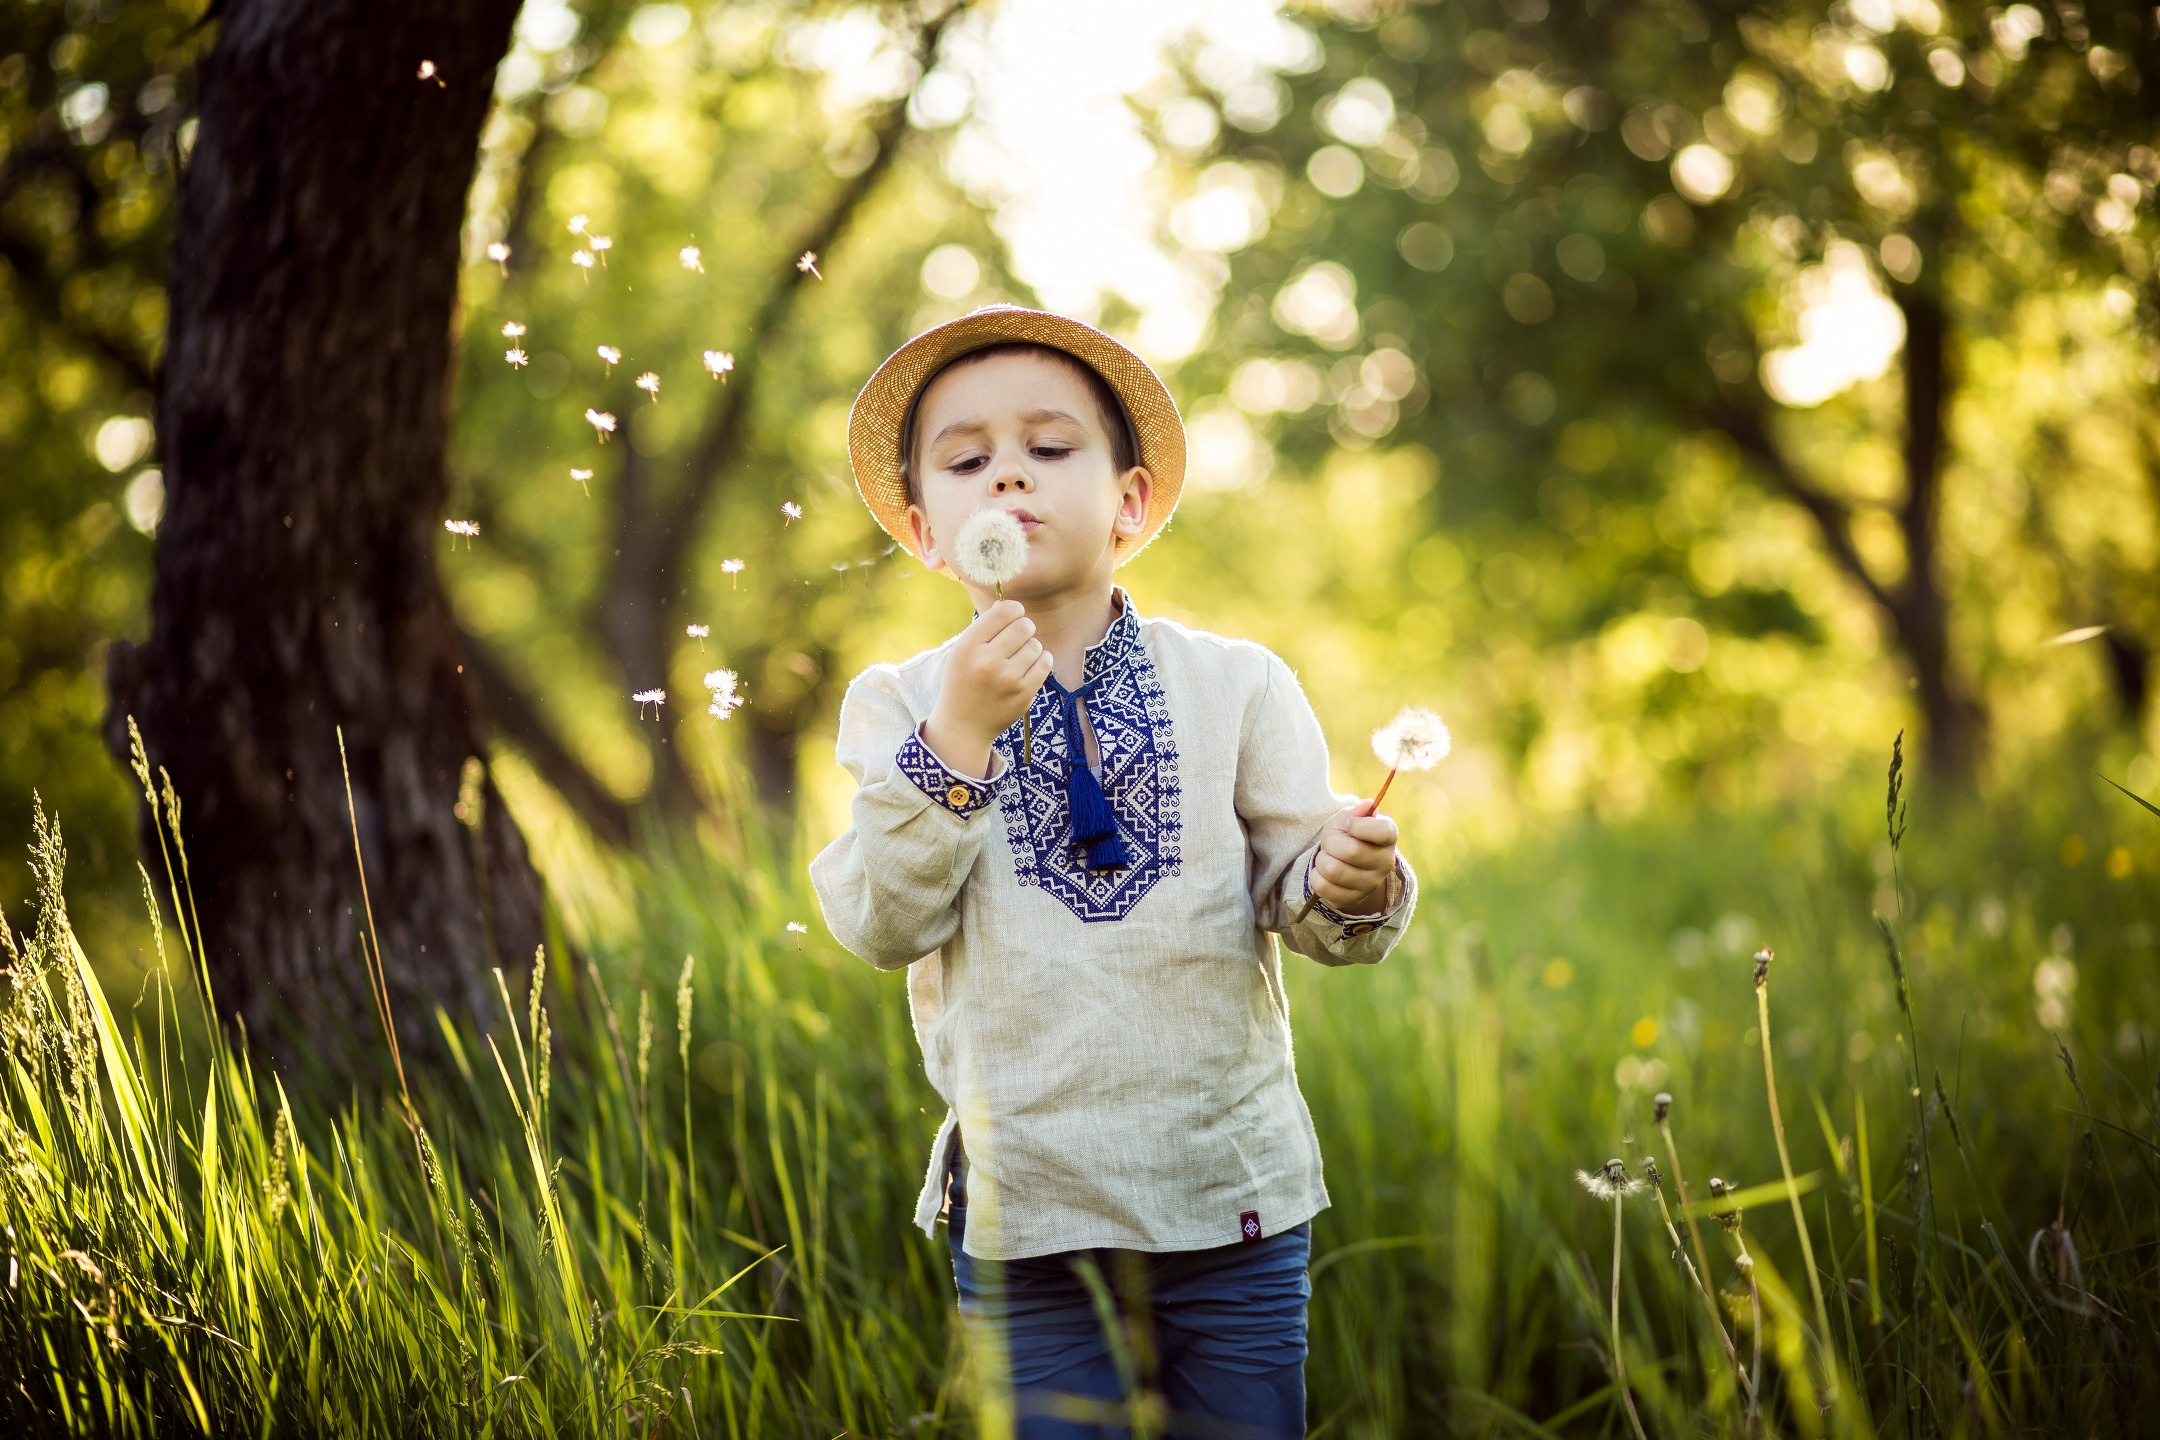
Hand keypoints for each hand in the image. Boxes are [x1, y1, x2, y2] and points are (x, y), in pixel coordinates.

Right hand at [922, 600, 1051, 778]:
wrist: (963, 725)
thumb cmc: (964, 682)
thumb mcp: (961, 652)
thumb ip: (983, 628)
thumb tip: (1008, 604)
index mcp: (968, 647)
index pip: (1003, 612)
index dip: (1014, 610)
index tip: (1014, 616)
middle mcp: (987, 661)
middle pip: (1024, 626)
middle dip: (1024, 628)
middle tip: (1018, 637)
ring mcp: (1007, 679)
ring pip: (1036, 645)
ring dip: (1030, 647)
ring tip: (1018, 657)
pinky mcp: (1024, 693)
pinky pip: (1045, 663)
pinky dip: (1041, 660)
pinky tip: (1029, 665)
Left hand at [1309, 801, 1398, 915]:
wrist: (1344, 860)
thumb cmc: (1347, 834)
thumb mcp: (1349, 817)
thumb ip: (1356, 812)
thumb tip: (1366, 805)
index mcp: (1389, 836)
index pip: (1382, 832)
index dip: (1358, 826)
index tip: (1349, 824)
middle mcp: (1386, 862)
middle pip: (1351, 852)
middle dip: (1332, 842)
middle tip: (1332, 842)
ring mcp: (1371, 884)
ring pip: (1334, 870)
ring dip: (1322, 859)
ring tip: (1328, 856)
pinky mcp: (1352, 899)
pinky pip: (1323, 887)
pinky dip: (1316, 875)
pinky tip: (1323, 871)